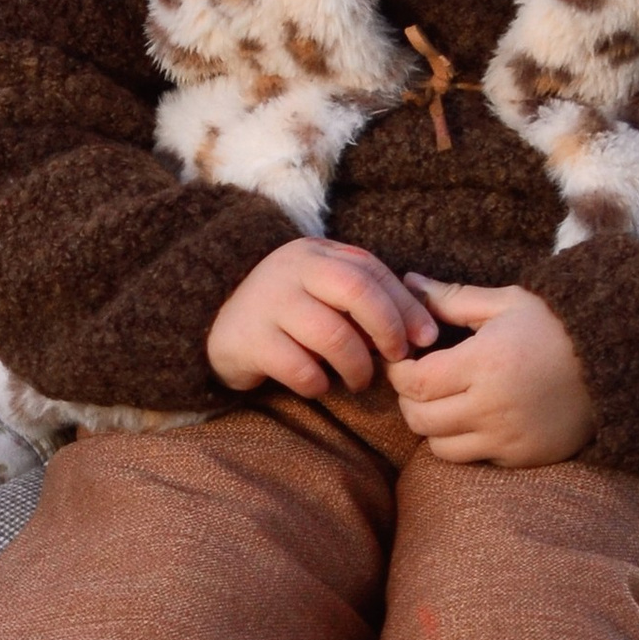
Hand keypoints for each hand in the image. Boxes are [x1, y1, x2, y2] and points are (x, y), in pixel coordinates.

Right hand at [206, 238, 441, 398]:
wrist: (212, 318)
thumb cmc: (286, 309)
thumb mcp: (321, 290)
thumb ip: (363, 297)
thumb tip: (420, 330)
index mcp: (316, 254)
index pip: (372, 271)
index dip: (405, 306)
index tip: (425, 337)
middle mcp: (291, 270)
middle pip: (357, 291)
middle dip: (388, 329)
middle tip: (396, 358)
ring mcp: (266, 303)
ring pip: (332, 335)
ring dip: (357, 366)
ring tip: (358, 380)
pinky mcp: (247, 340)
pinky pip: (299, 368)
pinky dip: (318, 384)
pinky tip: (318, 385)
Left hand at [385, 278, 593, 463]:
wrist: (616, 363)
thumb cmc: (556, 326)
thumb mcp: (506, 302)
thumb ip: (452, 298)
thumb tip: (408, 284)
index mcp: (484, 362)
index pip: (414, 382)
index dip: (399, 372)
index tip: (404, 359)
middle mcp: (492, 406)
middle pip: (419, 419)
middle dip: (409, 399)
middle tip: (420, 380)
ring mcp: (508, 438)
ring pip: (440, 448)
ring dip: (433, 426)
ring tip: (445, 400)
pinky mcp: (523, 458)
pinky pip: (474, 460)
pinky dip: (464, 442)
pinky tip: (476, 416)